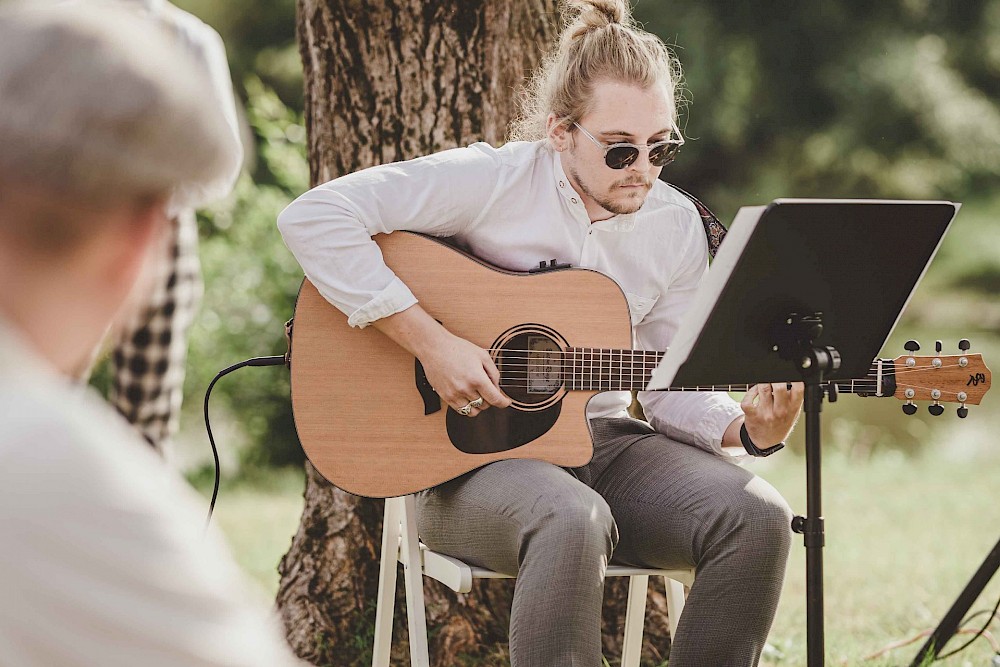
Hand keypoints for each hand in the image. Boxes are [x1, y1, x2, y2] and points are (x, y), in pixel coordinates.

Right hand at [372, 304, 510, 416]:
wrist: (435, 348)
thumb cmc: (457, 349)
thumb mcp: (482, 355)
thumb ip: (493, 372)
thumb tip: (497, 386)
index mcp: (477, 378)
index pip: (495, 399)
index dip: (504, 403)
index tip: (506, 402)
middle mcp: (466, 388)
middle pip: (486, 405)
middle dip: (490, 399)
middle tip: (487, 389)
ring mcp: (455, 394)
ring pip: (474, 411)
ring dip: (479, 405)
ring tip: (477, 394)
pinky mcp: (446, 397)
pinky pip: (461, 410)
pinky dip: (468, 407)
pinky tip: (468, 396)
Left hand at [741, 382, 803, 446]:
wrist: (767, 441)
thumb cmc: (780, 424)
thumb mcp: (793, 413)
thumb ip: (793, 397)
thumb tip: (791, 378)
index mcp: (793, 408)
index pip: (798, 390)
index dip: (795, 379)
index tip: (789, 374)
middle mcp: (780, 411)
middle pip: (779, 387)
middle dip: (776, 379)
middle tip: (773, 378)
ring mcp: (765, 413)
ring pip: (763, 389)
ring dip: (762, 383)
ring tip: (764, 384)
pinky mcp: (752, 415)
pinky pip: (748, 399)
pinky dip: (750, 392)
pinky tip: (754, 392)